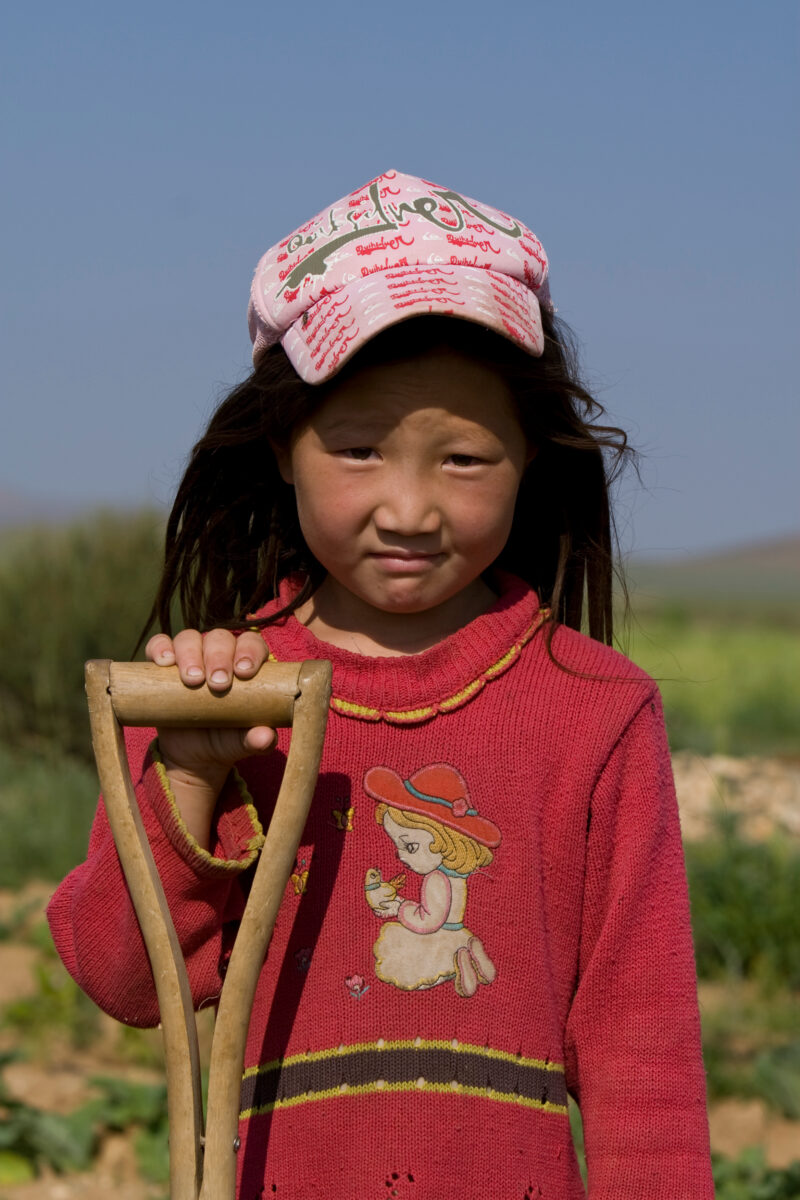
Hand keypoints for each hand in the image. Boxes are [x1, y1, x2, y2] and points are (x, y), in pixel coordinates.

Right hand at [145, 628, 275, 848]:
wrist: (195, 758)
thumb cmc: (227, 743)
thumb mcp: (241, 744)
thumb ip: (253, 739)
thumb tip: (268, 736)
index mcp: (248, 666)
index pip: (253, 644)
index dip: (252, 652)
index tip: (249, 673)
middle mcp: (220, 656)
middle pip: (221, 637)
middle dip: (221, 655)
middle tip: (220, 683)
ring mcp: (191, 659)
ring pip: (189, 638)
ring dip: (191, 653)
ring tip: (193, 679)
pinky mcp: (163, 669)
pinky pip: (159, 647)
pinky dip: (159, 649)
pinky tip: (160, 663)